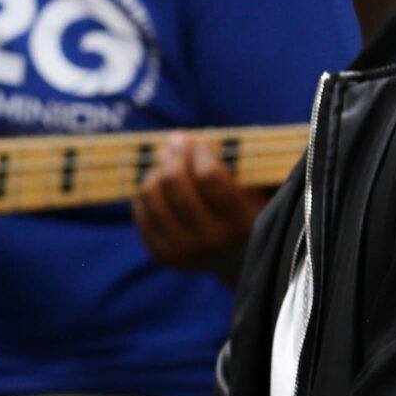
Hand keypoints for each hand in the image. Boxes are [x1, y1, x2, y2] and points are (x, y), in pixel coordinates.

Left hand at [133, 133, 265, 280]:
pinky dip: (148, 191)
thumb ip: (232, 159)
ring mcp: (183, 250)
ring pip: (151, 194)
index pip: (209, 177)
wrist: (236, 258)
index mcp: (241, 222)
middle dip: (174, 154)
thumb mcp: (254, 185)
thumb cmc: (247, 209)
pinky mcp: (162, 254)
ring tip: (169, 161)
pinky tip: (161, 184)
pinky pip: (140, 211)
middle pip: (175, 183)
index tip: (202, 145)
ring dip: (157, 170)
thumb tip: (178, 137)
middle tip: (179, 141)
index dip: (201, 153)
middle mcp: (212, 240)